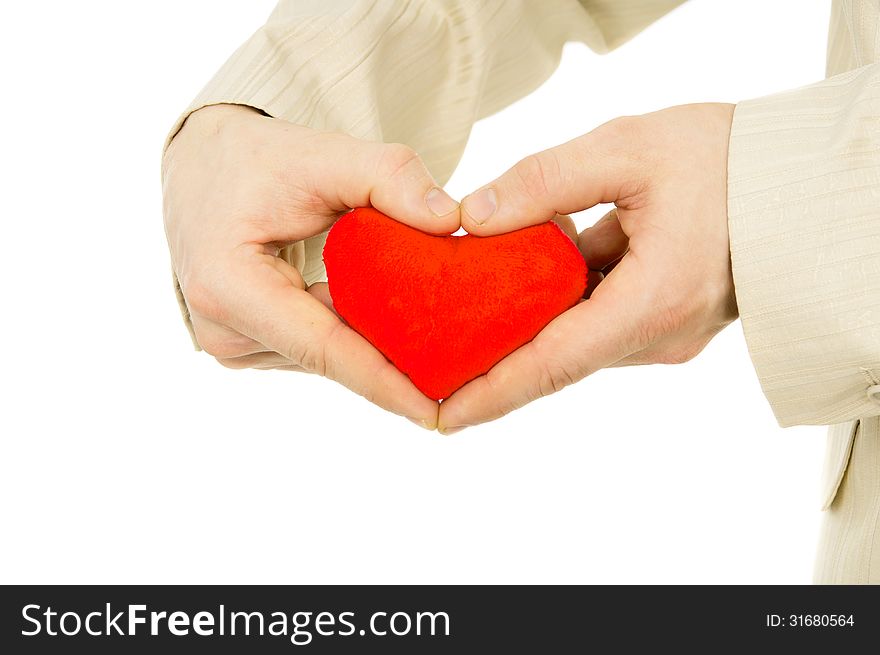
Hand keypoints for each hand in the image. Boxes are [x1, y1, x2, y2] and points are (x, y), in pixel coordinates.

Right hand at [162, 104, 459, 427]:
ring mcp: (231, 343)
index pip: (323, 347)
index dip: (383, 383)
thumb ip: (388, 177)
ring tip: (432, 332)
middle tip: (464, 365)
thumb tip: (451, 220)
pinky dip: (352, 332)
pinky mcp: (246, 343)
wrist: (204, 165)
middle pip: (329, 357)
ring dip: (374, 343)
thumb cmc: (257, 159)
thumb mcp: (321, 154)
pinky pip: (313, 348)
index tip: (435, 414)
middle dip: (395, 362)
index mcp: (227, 287)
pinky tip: (389, 317)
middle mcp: (223, 329)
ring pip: (324, 356)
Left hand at [438, 103, 738, 432]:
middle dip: (494, 360)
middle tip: (431, 360)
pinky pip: (598, 318)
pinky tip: (529, 268)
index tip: (442, 417)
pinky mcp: (664, 317)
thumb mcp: (626, 150)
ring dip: (527, 322)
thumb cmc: (727, 160)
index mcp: (650, 302)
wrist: (793, 179)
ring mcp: (664, 331)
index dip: (492, 394)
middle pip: (556, 356)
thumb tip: (472, 217)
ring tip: (464, 309)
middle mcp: (657, 334)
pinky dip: (560, 301)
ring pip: (575, 337)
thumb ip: (542, 182)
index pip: (553, 364)